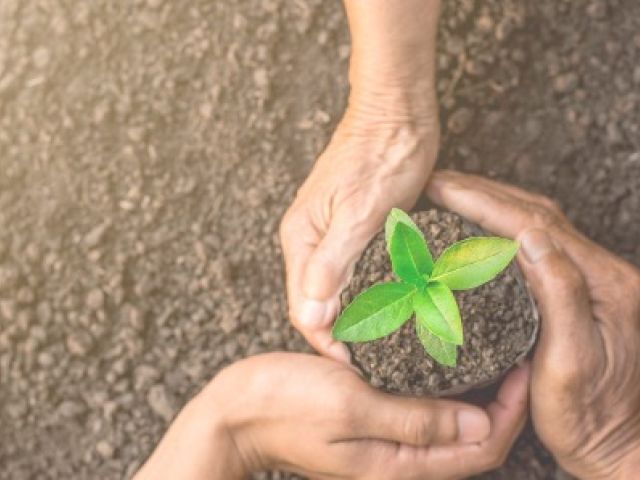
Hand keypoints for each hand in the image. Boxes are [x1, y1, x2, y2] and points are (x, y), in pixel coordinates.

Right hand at [135, 352, 530, 479]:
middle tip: (515, 351)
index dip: (511, 412)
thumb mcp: (351, 405)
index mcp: (398, 463)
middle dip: (501, 401)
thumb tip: (481, 424)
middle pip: (471, 439)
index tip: (524, 365)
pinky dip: (440, 387)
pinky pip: (420, 410)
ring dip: (474, 392)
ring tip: (489, 347)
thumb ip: (415, 418)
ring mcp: (383, 442)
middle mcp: (397, 459)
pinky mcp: (369, 421)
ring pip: (448, 424)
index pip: (480, 448)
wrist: (235, 412)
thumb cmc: (284, 405)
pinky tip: (440, 354)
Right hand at [280, 0, 441, 361]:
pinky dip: (366, 294)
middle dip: (338, 334)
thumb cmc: (381, 155)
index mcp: (302, 239)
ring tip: (381, 345)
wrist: (396, 112)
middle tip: (371, 363)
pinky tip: (387, 307)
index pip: (303, 307)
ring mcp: (330, 236)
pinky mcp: (352, 230)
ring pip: (335, 290)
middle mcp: (310, 241)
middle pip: (315, 303)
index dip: (325, 340)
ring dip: (352, 317)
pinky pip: (352, 273)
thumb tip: (310, 313)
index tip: (354, 368)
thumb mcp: (360, 211)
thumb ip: (333, 262)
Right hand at [426, 170, 639, 478]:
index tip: (444, 190)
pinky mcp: (576, 287)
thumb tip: (531, 238)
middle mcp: (601, 271)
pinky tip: (479, 225)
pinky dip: (503, 223)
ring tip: (452, 194)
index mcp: (602, 284)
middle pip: (536, 213)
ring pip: (537, 221)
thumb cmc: (590, 415)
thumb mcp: (573, 364)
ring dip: (493, 201)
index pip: (535, 226)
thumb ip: (560, 295)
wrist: (618, 442)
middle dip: (484, 192)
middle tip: (437, 183)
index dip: (485, 204)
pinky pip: (537, 240)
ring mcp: (590, 277)